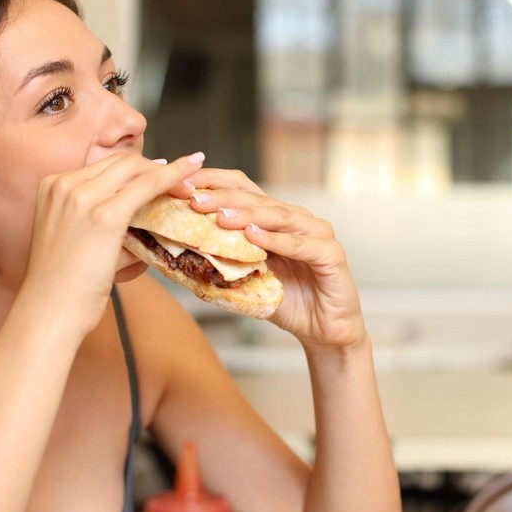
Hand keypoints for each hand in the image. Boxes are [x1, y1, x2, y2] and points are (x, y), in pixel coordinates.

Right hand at [23, 152, 203, 334]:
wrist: (49, 312)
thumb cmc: (62, 287)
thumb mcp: (75, 239)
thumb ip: (105, 223)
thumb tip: (145, 223)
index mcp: (53, 186)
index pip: (105, 166)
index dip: (138, 168)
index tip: (162, 174)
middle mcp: (64, 184)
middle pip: (122, 162)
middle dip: (156, 168)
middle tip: (184, 181)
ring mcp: (82, 197)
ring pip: (136, 170)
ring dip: (168, 174)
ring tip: (190, 187)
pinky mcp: (105, 216)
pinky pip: (147, 186)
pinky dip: (172, 180)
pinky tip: (188, 183)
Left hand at [185, 169, 365, 349]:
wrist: (323, 330)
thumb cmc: (285, 301)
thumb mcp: (247, 278)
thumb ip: (223, 262)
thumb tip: (179, 255)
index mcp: (275, 218)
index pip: (243, 188)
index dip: (215, 181)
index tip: (185, 181)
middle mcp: (297, 219)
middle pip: (257, 199)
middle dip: (223, 198)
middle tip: (195, 199)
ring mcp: (317, 233)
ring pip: (278, 217)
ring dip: (247, 216)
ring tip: (220, 216)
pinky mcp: (332, 254)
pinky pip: (300, 245)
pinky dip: (276, 240)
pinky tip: (254, 237)